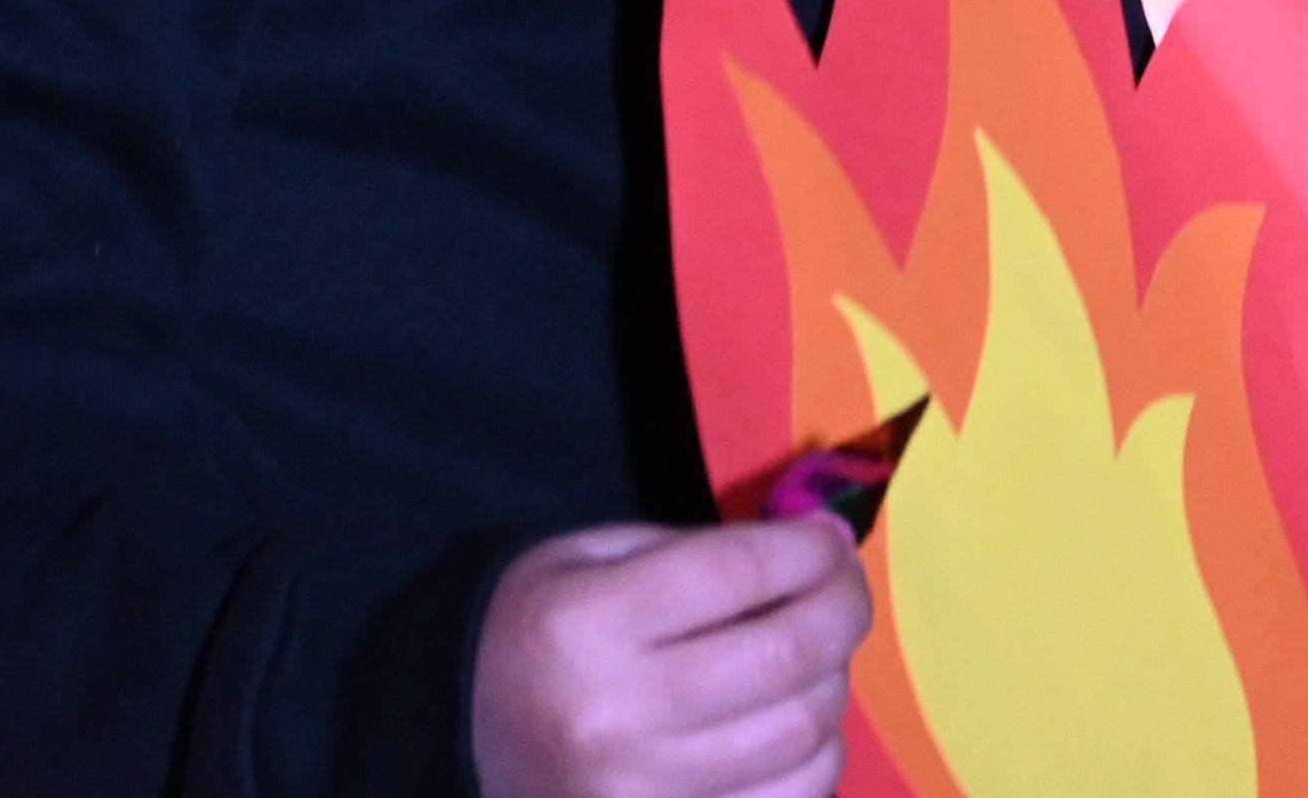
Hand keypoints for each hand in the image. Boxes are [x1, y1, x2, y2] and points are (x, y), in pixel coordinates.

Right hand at [474, 521, 868, 797]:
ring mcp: (644, 796)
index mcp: (588, 626)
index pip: (736, 573)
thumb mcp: (589, 559)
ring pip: (802, 738)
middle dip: (841, 610)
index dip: (808, 549)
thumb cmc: (537, 632)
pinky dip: (815, 758)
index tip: (832, 536)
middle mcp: (617, 718)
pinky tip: (796, 722)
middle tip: (844, 587)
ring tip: (817, 654)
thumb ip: (697, 555)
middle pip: (783, 658)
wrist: (464, 736)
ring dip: (833, 684)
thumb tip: (814, 553)